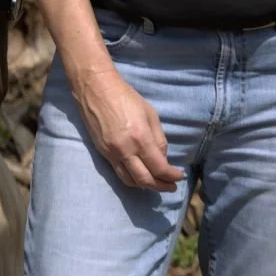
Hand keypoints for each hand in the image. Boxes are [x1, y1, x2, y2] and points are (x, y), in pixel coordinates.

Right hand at [72, 65, 181, 191]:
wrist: (95, 88)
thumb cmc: (126, 97)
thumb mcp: (150, 114)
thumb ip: (159, 139)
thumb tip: (163, 158)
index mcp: (141, 138)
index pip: (159, 168)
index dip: (172, 176)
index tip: (180, 176)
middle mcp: (125, 150)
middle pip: (145, 180)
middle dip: (161, 186)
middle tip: (171, 186)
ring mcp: (111, 153)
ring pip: (130, 181)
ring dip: (146, 186)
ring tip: (156, 183)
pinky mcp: (102, 152)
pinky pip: (119, 173)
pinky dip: (132, 179)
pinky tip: (140, 175)